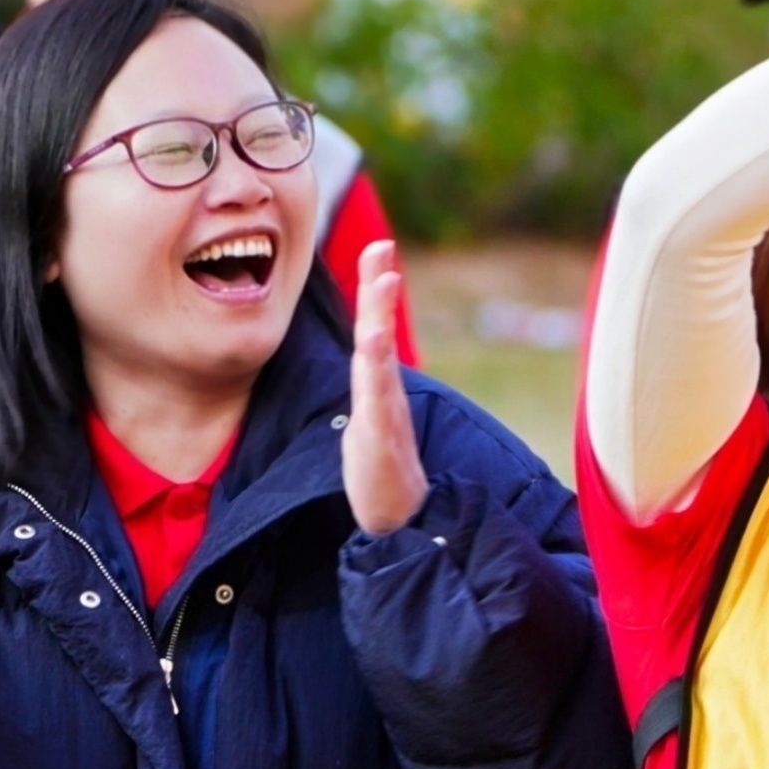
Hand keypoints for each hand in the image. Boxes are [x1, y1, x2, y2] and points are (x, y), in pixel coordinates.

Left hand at [341, 241, 428, 534]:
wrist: (399, 522)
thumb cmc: (382, 474)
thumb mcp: (369, 423)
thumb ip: (370, 393)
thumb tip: (368, 368)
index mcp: (377, 387)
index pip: (373, 329)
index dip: (375, 290)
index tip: (378, 250)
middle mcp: (383, 392)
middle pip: (379, 330)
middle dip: (380, 286)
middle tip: (383, 246)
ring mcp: (384, 412)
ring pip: (379, 356)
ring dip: (381, 316)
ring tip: (384, 280)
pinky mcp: (381, 435)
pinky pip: (377, 395)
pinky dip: (376, 365)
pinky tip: (374, 339)